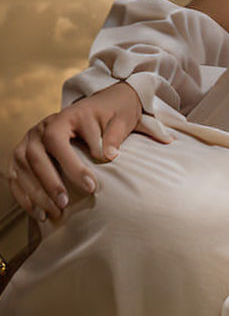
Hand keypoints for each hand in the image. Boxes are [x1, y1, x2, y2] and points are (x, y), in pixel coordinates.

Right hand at [5, 81, 148, 222]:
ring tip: (54, 213)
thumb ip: (114, 135)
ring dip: (37, 194)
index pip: (59, 142)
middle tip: (65, 204)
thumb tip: (110, 155)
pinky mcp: (21, 156)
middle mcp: (42, 128)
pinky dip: (25, 197)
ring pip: (25, 169)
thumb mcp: (119, 119)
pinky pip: (16, 178)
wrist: (97, 109)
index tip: (91, 187)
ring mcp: (28, 141)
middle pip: (37, 157)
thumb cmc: (109, 116)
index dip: (74, 167)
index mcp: (64, 116)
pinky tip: (39, 213)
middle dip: (50, 183)